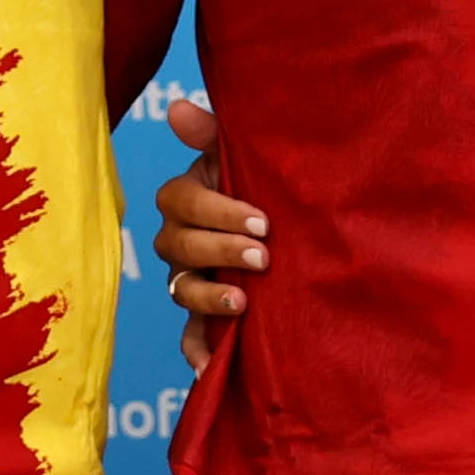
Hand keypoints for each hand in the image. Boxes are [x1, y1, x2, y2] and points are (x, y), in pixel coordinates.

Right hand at [149, 93, 267, 357]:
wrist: (298, 231)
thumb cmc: (268, 186)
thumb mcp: (244, 157)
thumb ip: (212, 135)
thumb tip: (176, 107)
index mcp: (189, 199)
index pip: (180, 202)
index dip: (216, 212)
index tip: (261, 220)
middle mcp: (182, 240)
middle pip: (178, 247)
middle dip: (219, 251)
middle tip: (264, 256)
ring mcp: (190, 280)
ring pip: (179, 290)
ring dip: (208, 296)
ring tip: (244, 302)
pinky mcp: (205, 317)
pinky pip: (189, 337)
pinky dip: (197, 352)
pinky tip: (211, 367)